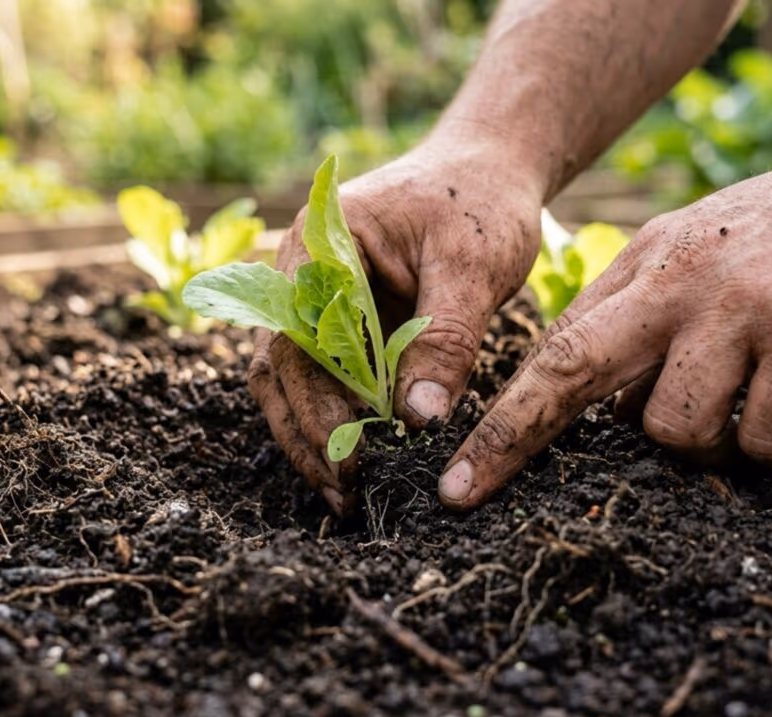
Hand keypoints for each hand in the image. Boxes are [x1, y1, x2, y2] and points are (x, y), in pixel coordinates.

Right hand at [249, 143, 544, 515]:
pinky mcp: (341, 323)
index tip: (351, 456)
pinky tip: (359, 461)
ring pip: (291, 380)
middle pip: (281, 366)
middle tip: (347, 493)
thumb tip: (419, 419)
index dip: (316, 403)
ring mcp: (315, 299)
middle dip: (308, 433)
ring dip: (312, 436)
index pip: (298, 336)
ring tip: (346, 493)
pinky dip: (336, 420)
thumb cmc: (481, 204)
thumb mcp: (473, 266)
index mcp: (321, 241)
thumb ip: (444, 337)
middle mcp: (300, 271)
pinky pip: (323, 378)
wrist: (490, 168)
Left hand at [439, 135, 771, 509]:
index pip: (556, 348)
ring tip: (755, 418)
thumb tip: (594, 398)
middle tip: (468, 494)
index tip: (456, 474)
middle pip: (572, 371)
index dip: (501, 416)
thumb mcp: (703, 245)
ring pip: (673, 427)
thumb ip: (643, 310)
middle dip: (509, 439)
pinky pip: (766, 438)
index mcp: (649, 262)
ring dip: (707, 449)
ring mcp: (742, 306)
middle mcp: (681, 281)